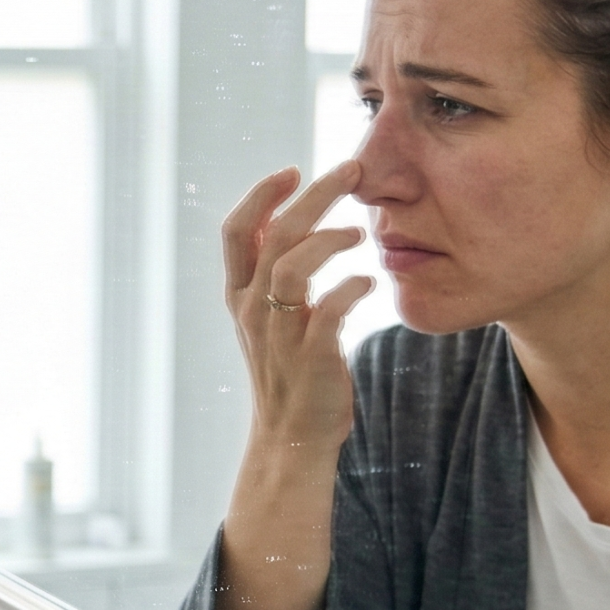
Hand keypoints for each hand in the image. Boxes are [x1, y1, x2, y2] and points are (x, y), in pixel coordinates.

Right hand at [220, 160, 375, 458]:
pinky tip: (371, 283)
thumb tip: (289, 221)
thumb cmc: (290, 370)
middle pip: (274, 235)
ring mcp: (280, 334)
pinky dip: (351, 289)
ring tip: (362, 232)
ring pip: (293, 267)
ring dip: (330, 239)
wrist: (292, 439)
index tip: (292, 170)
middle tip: (352, 170)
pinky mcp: (311, 357)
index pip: (238, 230)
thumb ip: (273, 272)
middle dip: (314, 196)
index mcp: (240, 296)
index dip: (261, 195)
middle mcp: (253, 310)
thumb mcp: (270, 316)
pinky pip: (328, 312)